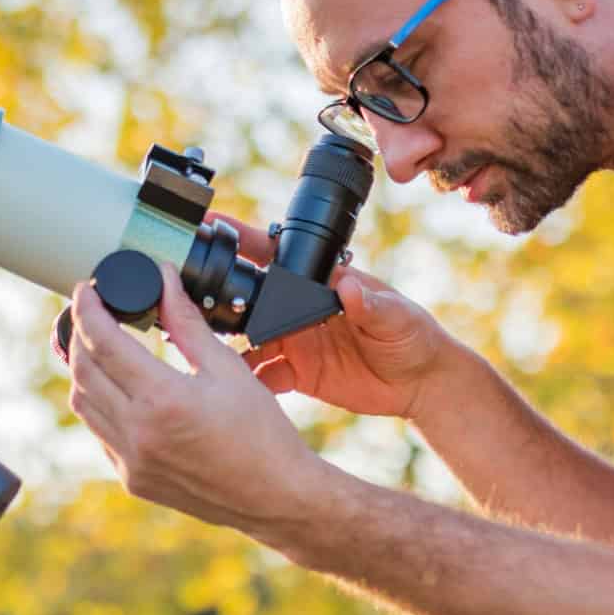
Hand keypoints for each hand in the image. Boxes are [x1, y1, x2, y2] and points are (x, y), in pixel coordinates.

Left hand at [66, 259, 329, 534]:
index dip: (87, 309)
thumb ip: (186, 322)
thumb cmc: (261, 432)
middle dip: (79, 334)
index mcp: (163, 400)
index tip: (85, 289)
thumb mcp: (227, 368)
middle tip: (90, 312)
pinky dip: (99, 404)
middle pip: (82, 371)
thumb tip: (164, 280)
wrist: (275, 497)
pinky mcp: (132, 479)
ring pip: (82, 404)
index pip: (102, 342)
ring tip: (100, 346)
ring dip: (84, 370)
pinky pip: (100, 433)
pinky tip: (119, 389)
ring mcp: (131, 461)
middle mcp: (138, 433)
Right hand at [212, 212, 452, 420]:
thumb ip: (370, 303)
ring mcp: (295, 341)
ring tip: (206, 350)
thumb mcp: (396, 314)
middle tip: (194, 302)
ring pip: (248, 339)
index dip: (240, 240)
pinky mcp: (297, 374)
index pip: (274, 255)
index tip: (211, 227)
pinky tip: (241, 387)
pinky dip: (249, 381)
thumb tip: (347, 286)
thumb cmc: (412, 335)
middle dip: (221, 297)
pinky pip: (264, 376)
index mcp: (319, 282)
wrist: (419, 383)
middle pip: (250, 297)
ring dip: (228, 344)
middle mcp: (299, 308)